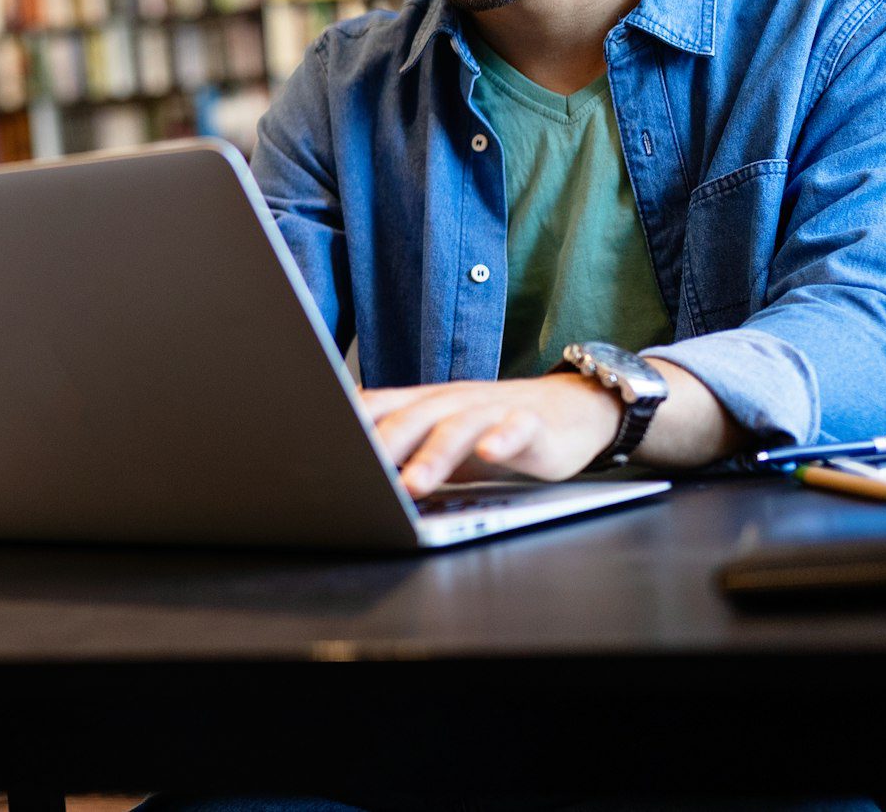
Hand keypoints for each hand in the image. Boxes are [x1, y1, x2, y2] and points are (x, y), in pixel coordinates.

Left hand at [359, 375, 622, 498]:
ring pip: (458, 427)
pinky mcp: (532, 423)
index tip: (319, 447)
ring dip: (434, 454)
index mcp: (422, 404)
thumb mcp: (437, 439)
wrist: (566, 408)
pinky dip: (502, 439)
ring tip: (415, 484)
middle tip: (360, 474)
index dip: (348, 424)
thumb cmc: (489, 429)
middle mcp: (452, 401)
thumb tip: (341, 471)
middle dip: (383, 445)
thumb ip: (398, 449)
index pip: (376, 406)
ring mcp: (491, 409)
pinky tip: (490, 453)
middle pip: (411, 417)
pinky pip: (516, 428)